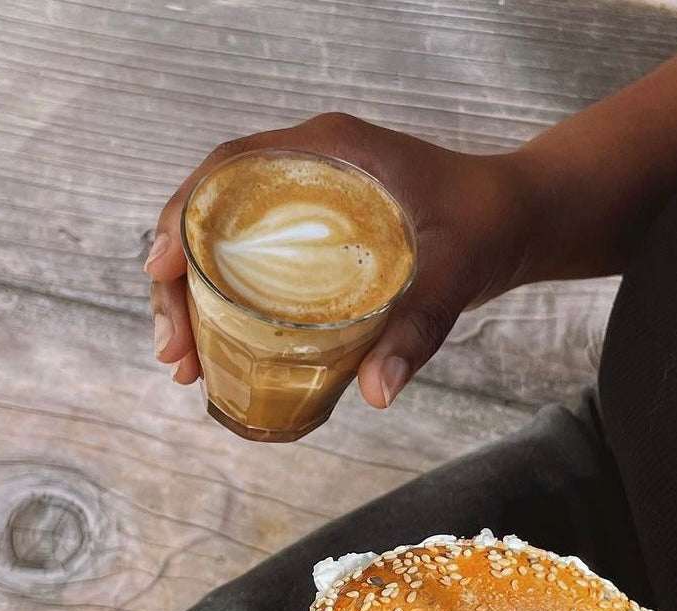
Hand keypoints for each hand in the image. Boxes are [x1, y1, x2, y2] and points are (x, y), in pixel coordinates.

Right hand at [144, 113, 525, 406]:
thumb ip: (422, 325)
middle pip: (209, 217)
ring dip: (191, 301)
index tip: (158, 268)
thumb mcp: (458, 269)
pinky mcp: (313, 240)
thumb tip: (377, 392)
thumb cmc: (490, 224)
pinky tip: (214, 353)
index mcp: (327, 151)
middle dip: (175, 283)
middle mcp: (305, 171)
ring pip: (222, 247)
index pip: (227, 170)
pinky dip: (224, 307)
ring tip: (182, 364)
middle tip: (172, 350)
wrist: (518, 220)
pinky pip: (250, 266)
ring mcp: (304, 206)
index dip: (179, 215)